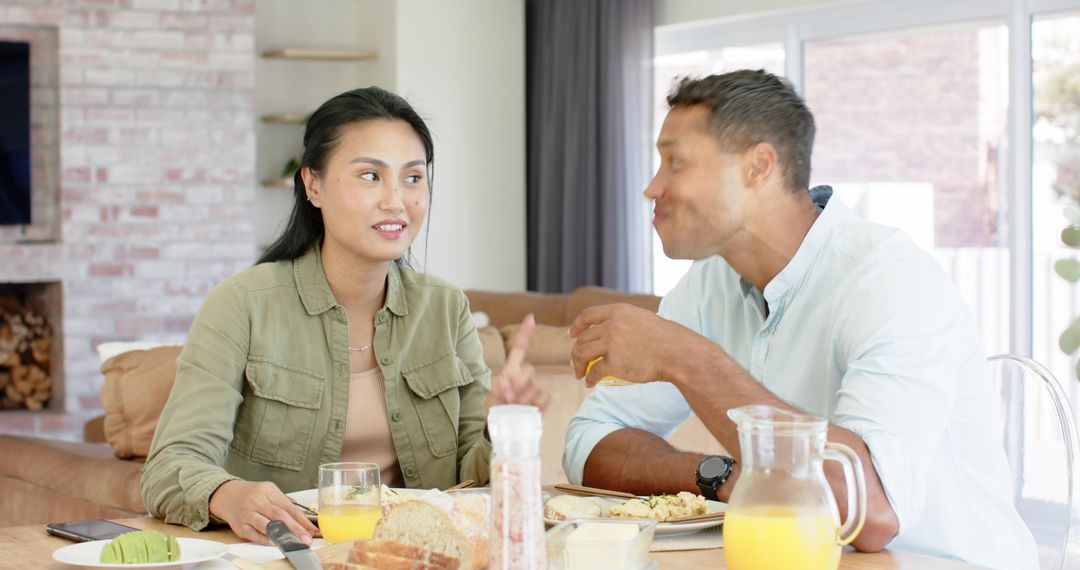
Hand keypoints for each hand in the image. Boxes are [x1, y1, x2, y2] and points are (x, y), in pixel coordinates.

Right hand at [208, 479, 317, 545]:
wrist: (228, 495)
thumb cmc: (253, 494)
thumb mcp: (269, 492)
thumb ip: (284, 505)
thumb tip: (303, 523)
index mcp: (268, 490)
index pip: (288, 506)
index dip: (302, 520)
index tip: (311, 530)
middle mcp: (256, 500)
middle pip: (279, 515)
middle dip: (295, 529)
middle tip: (305, 539)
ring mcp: (247, 513)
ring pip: (266, 525)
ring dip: (281, 535)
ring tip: (293, 541)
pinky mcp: (239, 525)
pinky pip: (253, 534)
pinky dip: (264, 539)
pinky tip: (273, 542)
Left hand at [486, 314, 549, 409]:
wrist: (506, 430)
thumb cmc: (497, 412)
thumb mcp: (492, 400)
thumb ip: (498, 389)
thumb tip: (506, 380)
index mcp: (511, 371)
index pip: (520, 349)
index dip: (525, 333)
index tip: (531, 318)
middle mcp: (524, 376)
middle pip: (529, 369)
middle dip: (518, 383)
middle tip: (507, 397)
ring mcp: (535, 388)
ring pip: (534, 386)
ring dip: (522, 398)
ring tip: (512, 407)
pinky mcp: (543, 400)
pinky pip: (543, 398)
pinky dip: (534, 405)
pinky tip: (526, 410)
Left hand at [568, 303, 702, 386]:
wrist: (677, 353)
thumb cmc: (665, 339)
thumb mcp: (643, 319)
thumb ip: (624, 323)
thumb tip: (609, 334)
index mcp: (618, 311)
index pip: (588, 315)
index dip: (576, 325)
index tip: (571, 335)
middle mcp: (611, 325)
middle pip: (583, 338)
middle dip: (576, 353)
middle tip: (576, 364)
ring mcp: (611, 343)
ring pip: (582, 354)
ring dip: (578, 366)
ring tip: (580, 375)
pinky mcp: (614, 363)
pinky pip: (594, 371)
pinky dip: (590, 378)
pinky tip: (590, 383)